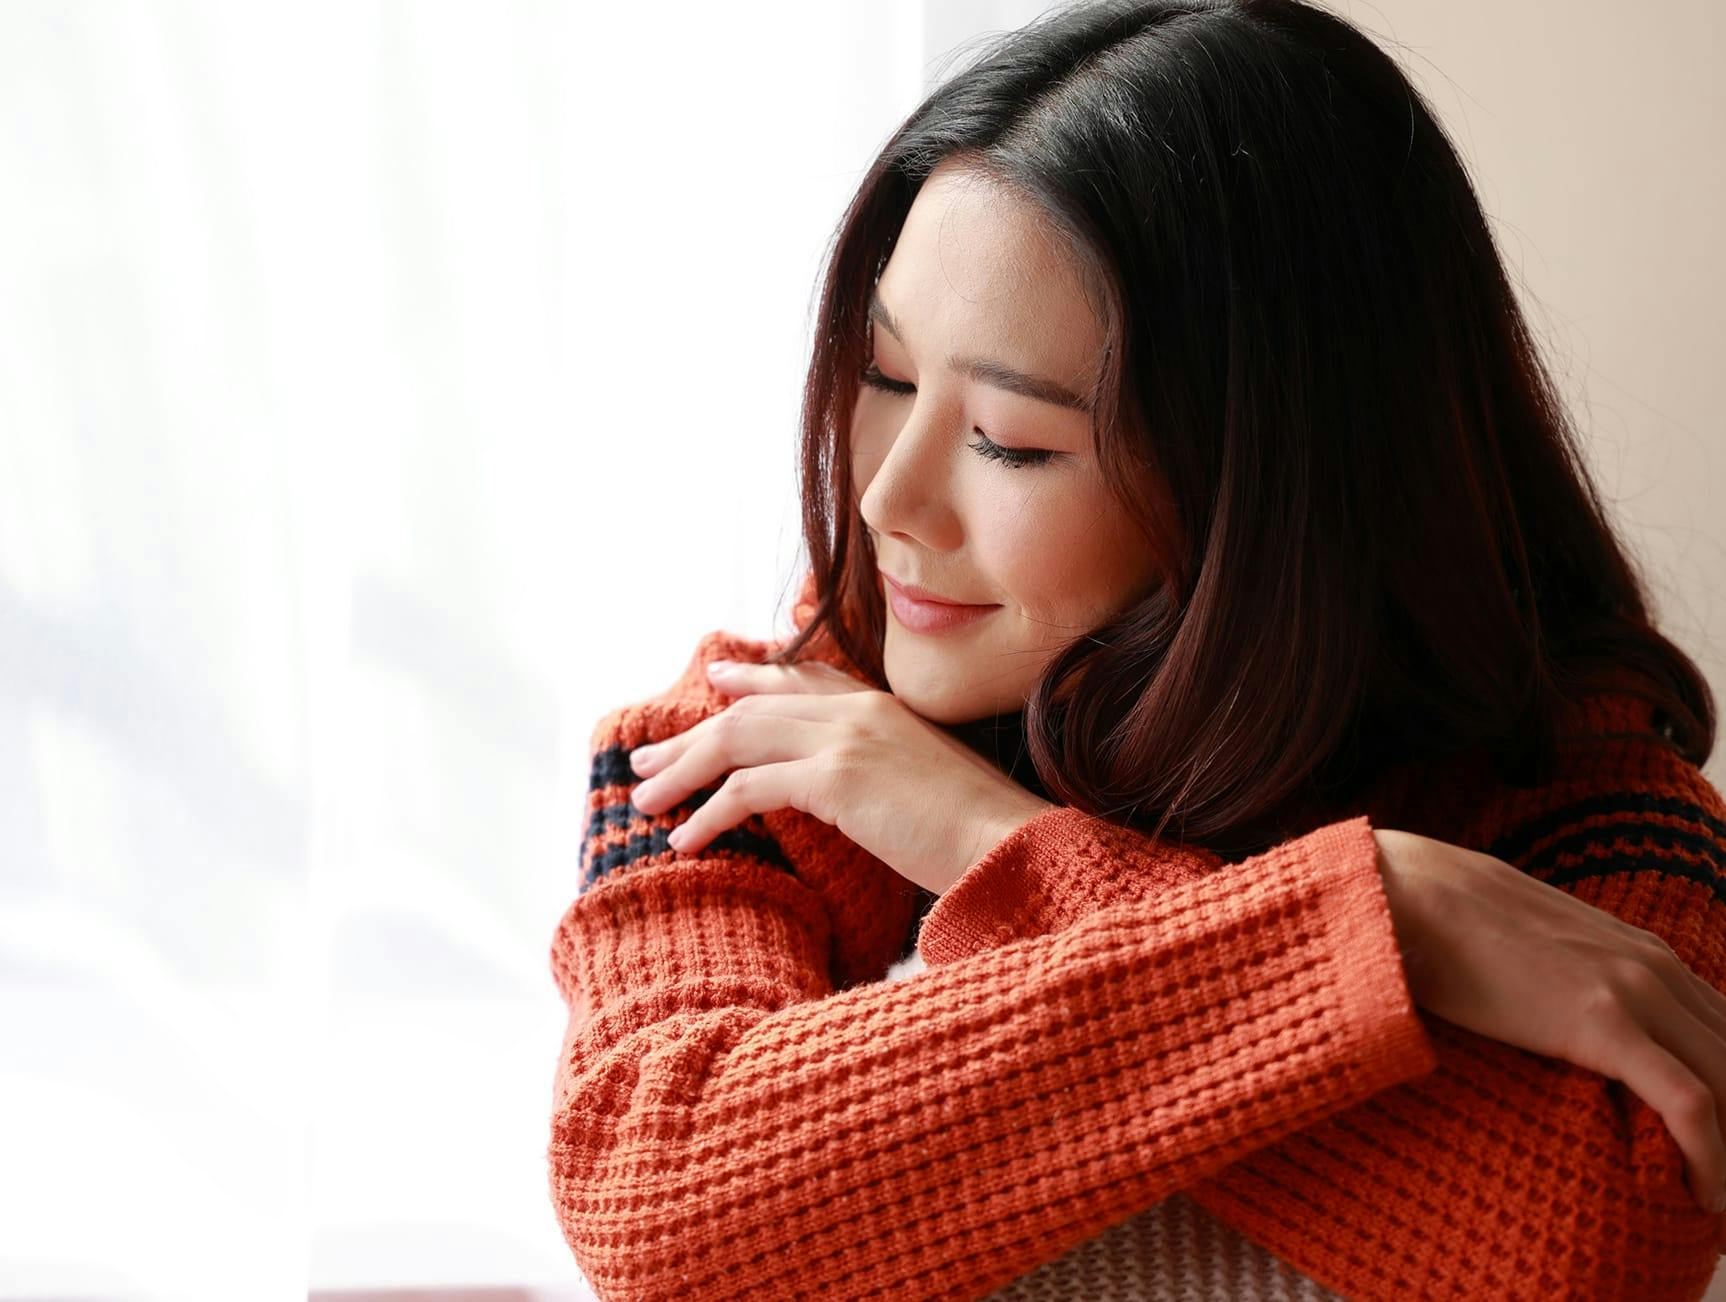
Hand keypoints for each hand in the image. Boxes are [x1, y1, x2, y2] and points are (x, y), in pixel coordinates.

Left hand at [623, 657, 1053, 895]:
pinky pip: (749, 787)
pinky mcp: (837, 776)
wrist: (1010, 844)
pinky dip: (710, 813)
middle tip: (645, 758)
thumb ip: (882, 774)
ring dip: (684, 770)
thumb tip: (848, 796)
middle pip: (753, 708)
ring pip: (738, 739)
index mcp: (883, 705)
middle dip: (693, 733)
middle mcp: (859, 709)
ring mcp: (846, 737)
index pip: (804, 676)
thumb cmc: (977, 833)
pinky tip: (686, 841)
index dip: (754, 676)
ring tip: (645, 801)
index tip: (717, 678)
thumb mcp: (925, 785)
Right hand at [1374, 828, 1725, 1213]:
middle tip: (1722, 1187)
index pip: (1725, 1032)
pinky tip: (1704, 1195)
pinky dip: (1712, 1156)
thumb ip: (1568, 978)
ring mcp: (1633, 990)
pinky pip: (1688, 1101)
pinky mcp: (1602, 1022)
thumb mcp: (1533, 946)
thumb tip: (1550, 1018)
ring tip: (1716, 1201)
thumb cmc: (1450, 922)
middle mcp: (1655, 966)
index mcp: (1643, 952)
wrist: (1407, 895)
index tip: (1716, 1140)